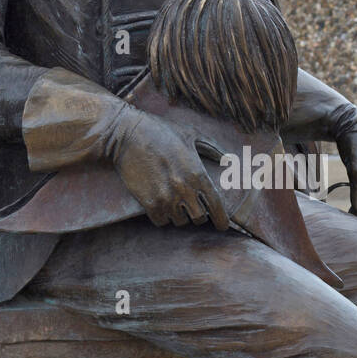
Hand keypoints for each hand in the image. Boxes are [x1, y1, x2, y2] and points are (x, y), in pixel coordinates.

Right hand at [107, 107, 229, 230]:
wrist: (126, 134)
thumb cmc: (161, 131)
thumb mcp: (191, 134)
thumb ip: (213, 148)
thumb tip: (230, 159)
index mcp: (198, 174)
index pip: (216, 206)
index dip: (221, 220)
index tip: (222, 226)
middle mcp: (184, 189)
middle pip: (199, 218)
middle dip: (198, 214)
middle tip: (192, 207)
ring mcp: (166, 198)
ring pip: (180, 221)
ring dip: (179, 215)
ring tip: (174, 202)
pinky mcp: (148, 203)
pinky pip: (161, 221)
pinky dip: (162, 216)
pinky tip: (161, 205)